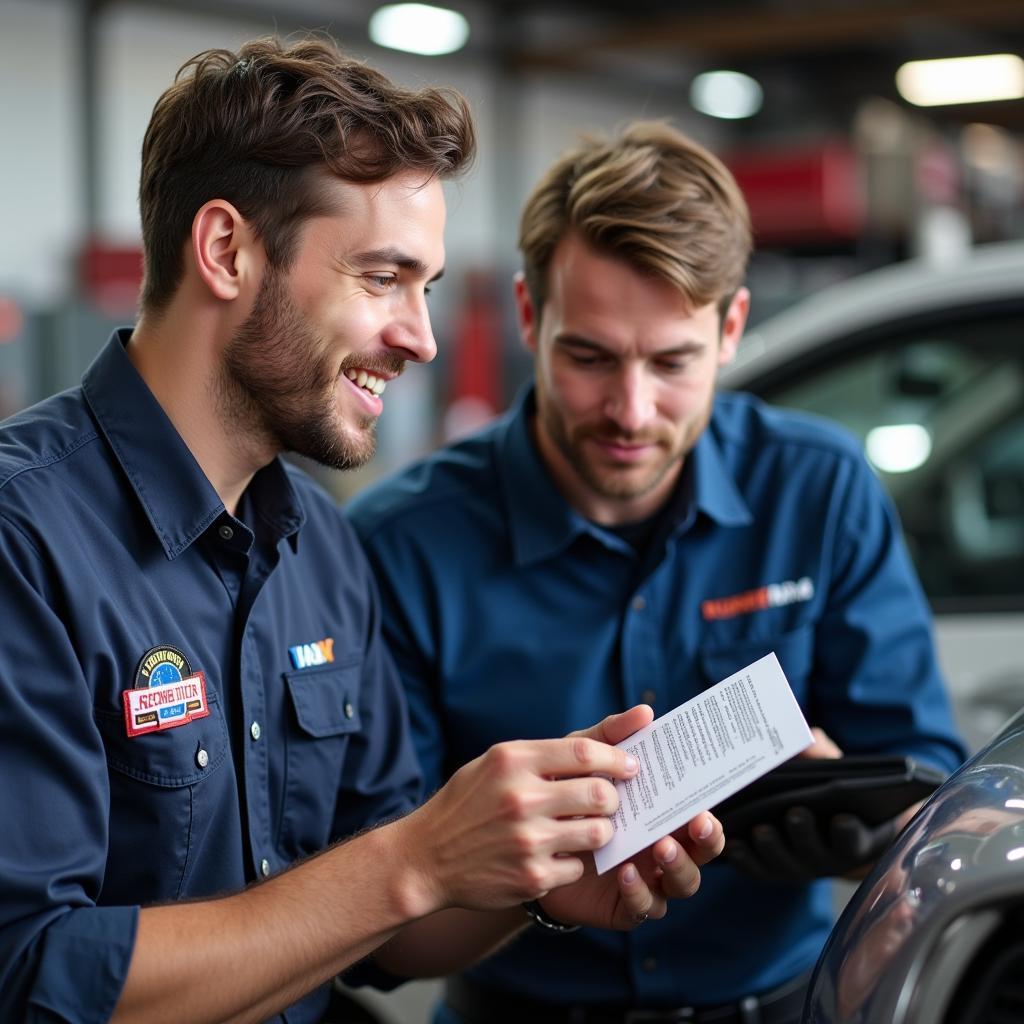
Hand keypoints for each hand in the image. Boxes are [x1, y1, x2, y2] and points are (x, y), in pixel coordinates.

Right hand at [395, 708, 642, 916]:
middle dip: (615, 797)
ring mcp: (527, 841)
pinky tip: (555, 855)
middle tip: (611, 800)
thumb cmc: (468, 802)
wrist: (424, 858)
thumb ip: (546, 754)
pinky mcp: (531, 877)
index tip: (631, 764)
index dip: (617, 758)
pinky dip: (573, 861)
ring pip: (598, 833)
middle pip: (600, 794)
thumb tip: (605, 744)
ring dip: (600, 831)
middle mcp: (521, 798)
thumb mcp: (496, 763)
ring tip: (587, 827)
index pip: (584, 752)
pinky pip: (578, 866)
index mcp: (513, 761)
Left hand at [538, 705, 724, 929]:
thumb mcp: (584, 761)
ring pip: (683, 883)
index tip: (705, 802)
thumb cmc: (566, 794)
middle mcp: (663, 847)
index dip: (710, 811)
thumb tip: (646, 711)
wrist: (523, 838)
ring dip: (679, 866)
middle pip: (702, 851)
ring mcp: (648, 879)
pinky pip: (644, 906)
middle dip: (707, 840)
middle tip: (696, 822)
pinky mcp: (623, 905)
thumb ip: (611, 737)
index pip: (700, 814)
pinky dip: (640, 891)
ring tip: (661, 846)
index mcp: (663, 813)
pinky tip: (625, 871)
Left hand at [725, 726, 894, 881]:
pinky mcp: (770, 871)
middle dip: (804, 834)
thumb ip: (826, 757)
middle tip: (795, 813)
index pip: (854, 840)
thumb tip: (811, 740)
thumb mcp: (837, 774)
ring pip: (784, 864)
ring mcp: (798, 868)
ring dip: (772, 847)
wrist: (824, 830)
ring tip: (760, 829)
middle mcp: (825, 860)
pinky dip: (745, 859)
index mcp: (851, 840)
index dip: (849, 832)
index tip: (842, 818)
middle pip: (815, 853)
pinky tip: (733, 843)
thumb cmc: (831, 795)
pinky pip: (756, 870)